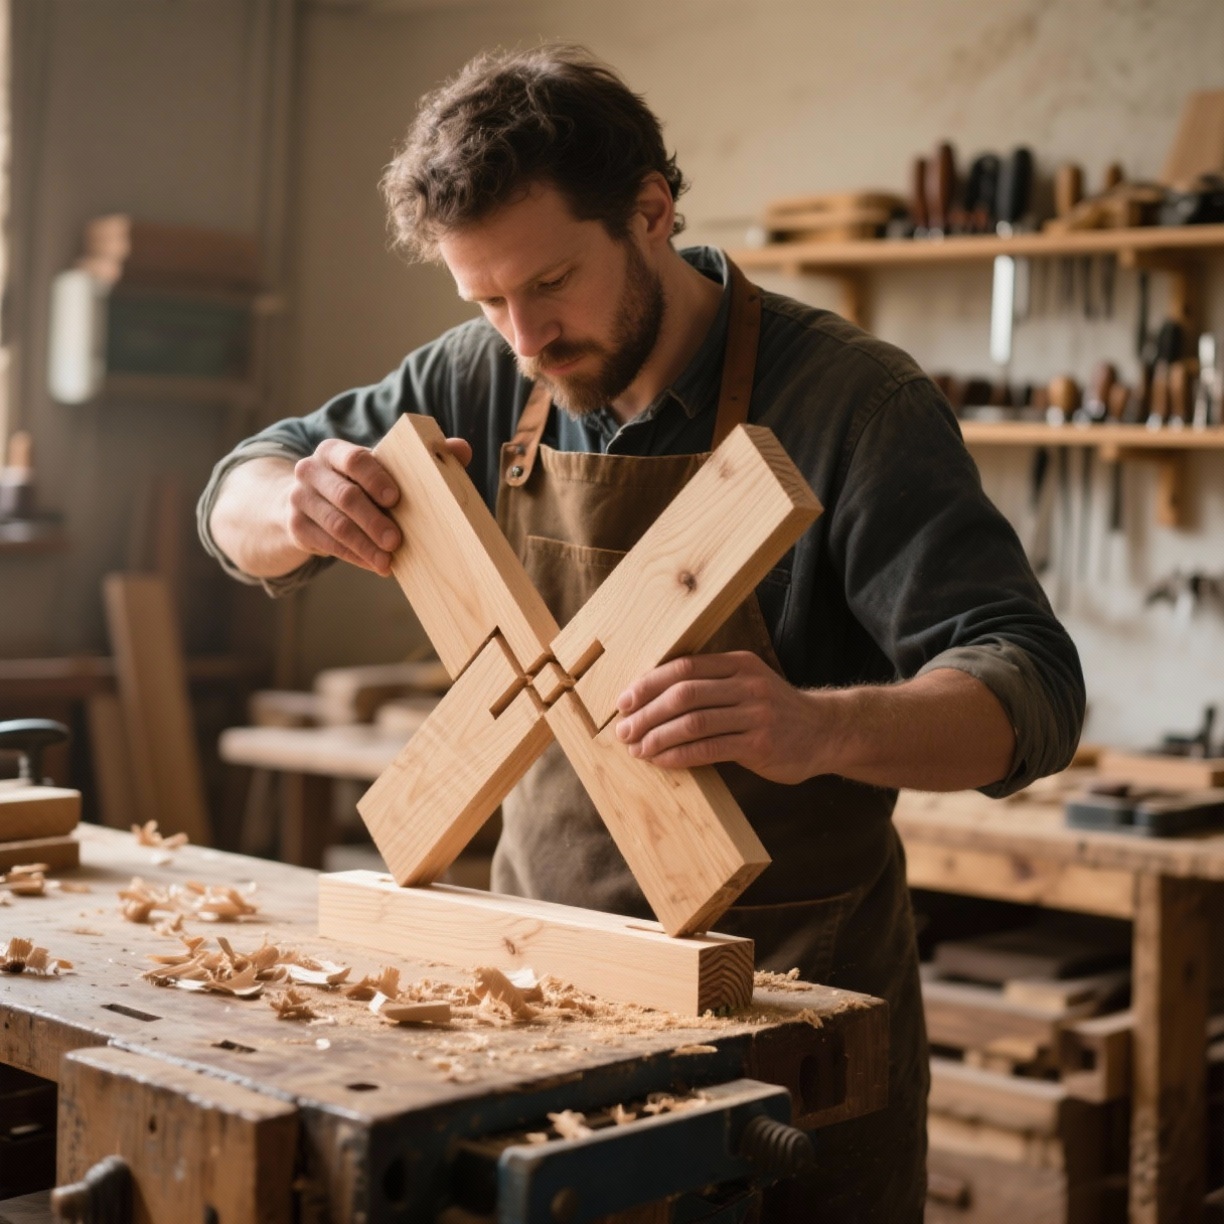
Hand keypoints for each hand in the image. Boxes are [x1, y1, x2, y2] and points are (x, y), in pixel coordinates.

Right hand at [286, 435, 471, 575]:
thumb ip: (421, 458)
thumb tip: (461, 449)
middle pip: (345, 496)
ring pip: (336, 525)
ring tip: (388, 561)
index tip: (396, 499)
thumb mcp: (379, 469)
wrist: (304, 504)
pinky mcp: (296, 527)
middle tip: (396, 540)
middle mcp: (310, 470)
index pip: (355, 459)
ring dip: (365, 545)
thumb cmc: (356, 484)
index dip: (376, 478)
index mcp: (334, 451)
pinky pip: (328, 544)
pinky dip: (355, 556)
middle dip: (373, 520)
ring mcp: (299, 499)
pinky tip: (376, 565)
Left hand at [614, 651, 822, 783]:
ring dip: (657, 737)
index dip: (648, 684)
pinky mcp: (760, 745)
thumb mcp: (747, 683)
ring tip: (637, 749)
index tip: (623, 701)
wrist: (825, 731)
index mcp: (739, 663)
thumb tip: (651, 698)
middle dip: (646, 713)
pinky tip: (661, 761)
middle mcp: (748, 684)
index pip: (683, 667)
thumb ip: (710, 685)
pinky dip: (679, 756)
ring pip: (693, 722)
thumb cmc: (774, 710)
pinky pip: (709, 749)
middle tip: (624, 730)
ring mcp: (757, 714)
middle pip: (684, 694)